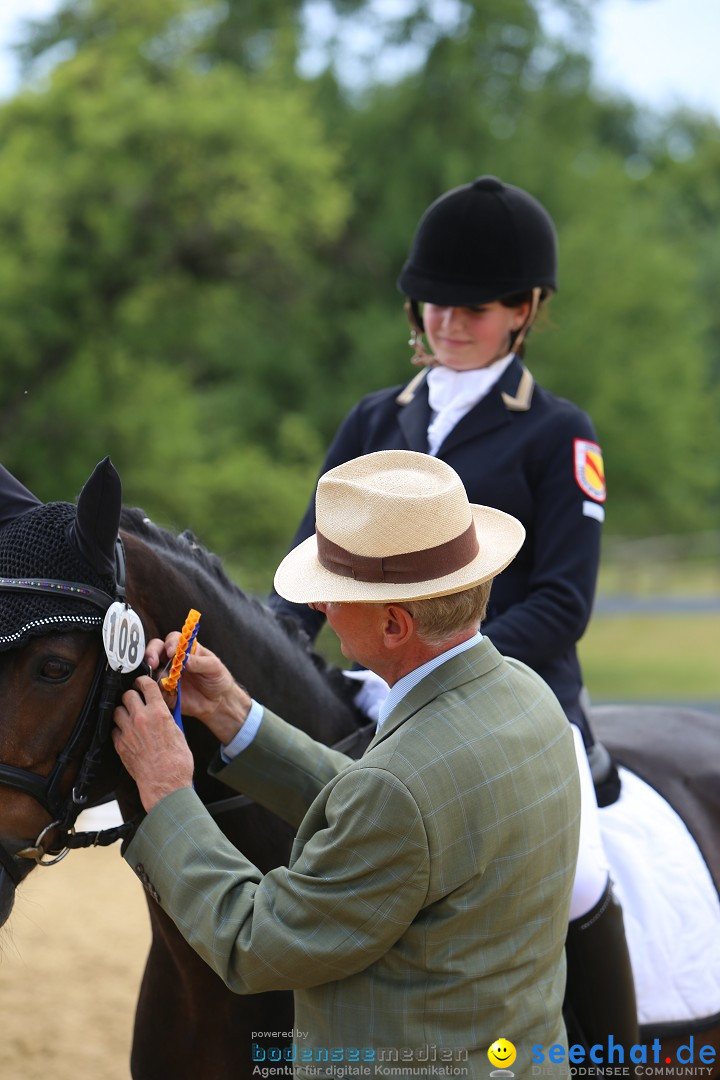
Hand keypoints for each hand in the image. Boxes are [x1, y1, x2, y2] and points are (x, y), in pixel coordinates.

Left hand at [112, 676, 194, 811]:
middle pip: (127, 695)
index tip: (141, 682)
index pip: (146, 686)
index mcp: (158, 713)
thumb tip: (163, 713)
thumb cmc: (177, 762)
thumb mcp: (179, 733)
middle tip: (135, 700)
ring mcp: (128, 732)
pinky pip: (114, 729)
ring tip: (129, 716)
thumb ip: (167, 719)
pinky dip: (119, 729)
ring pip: (117, 710)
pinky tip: (126, 733)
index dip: (143, 681)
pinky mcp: (120, 745)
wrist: (165, 783)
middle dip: (131, 695)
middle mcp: (141, 719)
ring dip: (123, 711)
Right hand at [144, 634, 251, 744]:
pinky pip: (155, 688)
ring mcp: (168, 675)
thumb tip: (185, 659)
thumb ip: (199, 662)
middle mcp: (174, 660)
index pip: (173, 639)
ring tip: (165, 680)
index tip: (171, 652)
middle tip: (153, 662)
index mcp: (187, 650)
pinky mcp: (166, 691)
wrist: (218, 702)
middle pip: (156, 650)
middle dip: (151, 654)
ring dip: (154, 673)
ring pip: (153, 669)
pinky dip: (156, 689)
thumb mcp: (214, 667)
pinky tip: (165, 691)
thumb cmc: (218, 679)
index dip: (170, 643)